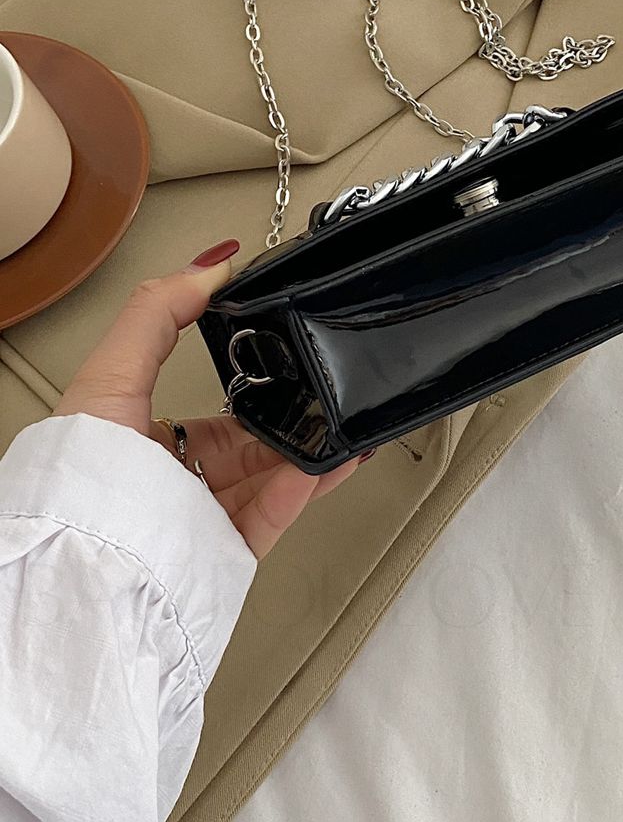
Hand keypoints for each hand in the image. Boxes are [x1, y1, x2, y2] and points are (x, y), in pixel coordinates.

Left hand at [54, 240, 366, 558]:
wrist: (88, 555)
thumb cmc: (83, 470)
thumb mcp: (112, 370)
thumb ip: (157, 312)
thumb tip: (208, 266)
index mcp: (140, 444)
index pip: (211, 414)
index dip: (252, 389)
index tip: (286, 363)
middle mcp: (171, 485)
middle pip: (248, 448)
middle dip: (291, 424)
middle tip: (323, 398)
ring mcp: (200, 523)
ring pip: (269, 482)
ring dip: (308, 454)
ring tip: (341, 430)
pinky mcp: (223, 556)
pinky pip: (274, 519)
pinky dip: (304, 492)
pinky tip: (327, 464)